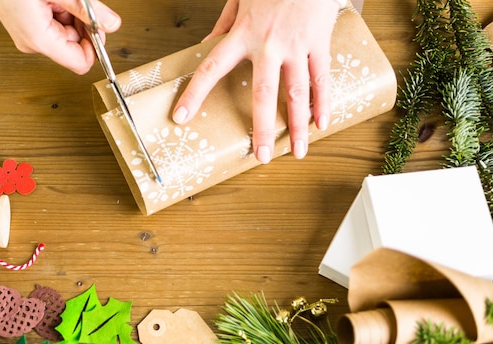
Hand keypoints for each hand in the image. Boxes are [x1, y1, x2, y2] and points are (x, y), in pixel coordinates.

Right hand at [0, 0, 120, 74]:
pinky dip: (61, 10)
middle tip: (83, 4)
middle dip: (84, 26)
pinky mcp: (24, 25)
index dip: (95, 46)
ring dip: (72, 16)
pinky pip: (52, 24)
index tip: (99, 28)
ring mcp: (27, 34)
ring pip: (65, 34)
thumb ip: (88, 11)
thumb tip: (111, 24)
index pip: (81, 63)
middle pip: (74, 47)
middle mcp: (31, 42)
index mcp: (39, 40)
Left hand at [172, 0, 338, 161]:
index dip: (195, 95)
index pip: (212, 68)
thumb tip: (206, 45)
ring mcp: (297, 46)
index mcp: (243, 34)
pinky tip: (321, 124)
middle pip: (263, 94)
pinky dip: (323, 102)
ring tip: (296, 152)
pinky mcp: (319, 42)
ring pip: (297, 93)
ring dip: (297, 126)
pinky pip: (322, 78)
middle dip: (261, 128)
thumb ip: (223, 24)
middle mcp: (269, 44)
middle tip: (259, 156)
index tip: (182, 118)